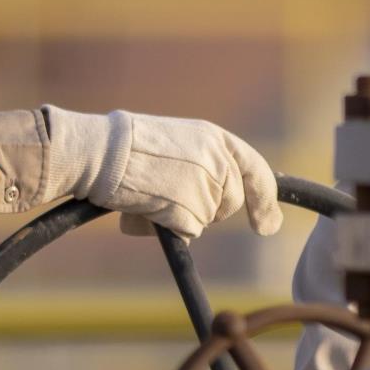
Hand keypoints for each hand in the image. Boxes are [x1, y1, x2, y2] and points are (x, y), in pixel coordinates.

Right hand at [93, 112, 283, 241]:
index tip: (267, 226)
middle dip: (208, 210)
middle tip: (170, 198)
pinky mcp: (191, 208)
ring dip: (183, 217)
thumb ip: (199, 166)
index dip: (264, 200)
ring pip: (207, 219)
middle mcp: (218, 160)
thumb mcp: (175, 143)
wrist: (102, 152)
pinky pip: (189, 231)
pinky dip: (170, 228)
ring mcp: (207, 185)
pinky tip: (148, 207)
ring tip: (151, 196)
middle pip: (230, 203)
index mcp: (215, 138)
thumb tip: (210, 208)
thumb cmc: (126, 148)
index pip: (254, 169)